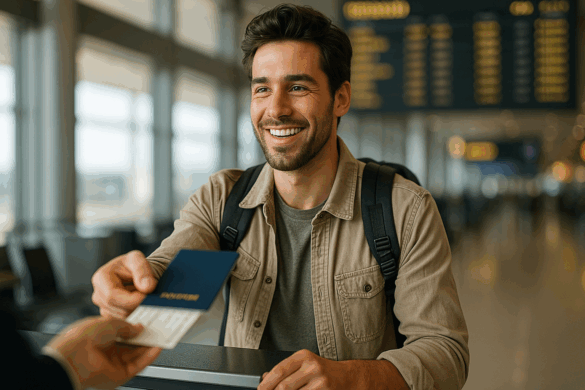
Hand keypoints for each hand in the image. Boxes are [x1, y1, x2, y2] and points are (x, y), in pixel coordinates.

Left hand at [46, 316, 161, 389]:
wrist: (73, 357)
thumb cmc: (82, 338)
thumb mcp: (110, 323)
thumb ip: (127, 326)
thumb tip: (139, 328)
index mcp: (99, 337)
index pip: (122, 333)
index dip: (135, 327)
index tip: (147, 322)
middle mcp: (106, 352)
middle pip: (131, 345)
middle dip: (144, 337)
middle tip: (157, 329)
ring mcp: (112, 364)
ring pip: (136, 356)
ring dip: (149, 347)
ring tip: (161, 337)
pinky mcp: (118, 376)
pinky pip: (137, 366)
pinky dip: (148, 358)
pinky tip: (157, 348)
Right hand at [91, 250, 156, 317]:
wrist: (137, 274)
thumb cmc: (135, 265)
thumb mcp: (138, 259)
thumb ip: (142, 270)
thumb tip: (147, 287)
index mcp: (100, 278)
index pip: (112, 296)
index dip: (131, 299)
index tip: (147, 297)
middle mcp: (98, 295)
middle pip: (117, 309)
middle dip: (136, 305)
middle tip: (150, 297)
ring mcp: (103, 307)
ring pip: (122, 317)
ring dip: (137, 309)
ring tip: (144, 297)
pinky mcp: (111, 315)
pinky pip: (124, 321)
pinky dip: (136, 314)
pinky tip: (141, 304)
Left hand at [258, 349, 356, 389]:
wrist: (347, 377)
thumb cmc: (323, 371)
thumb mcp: (304, 364)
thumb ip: (286, 370)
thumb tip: (265, 378)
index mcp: (303, 356)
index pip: (279, 370)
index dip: (266, 383)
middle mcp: (311, 365)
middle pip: (284, 386)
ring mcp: (319, 380)